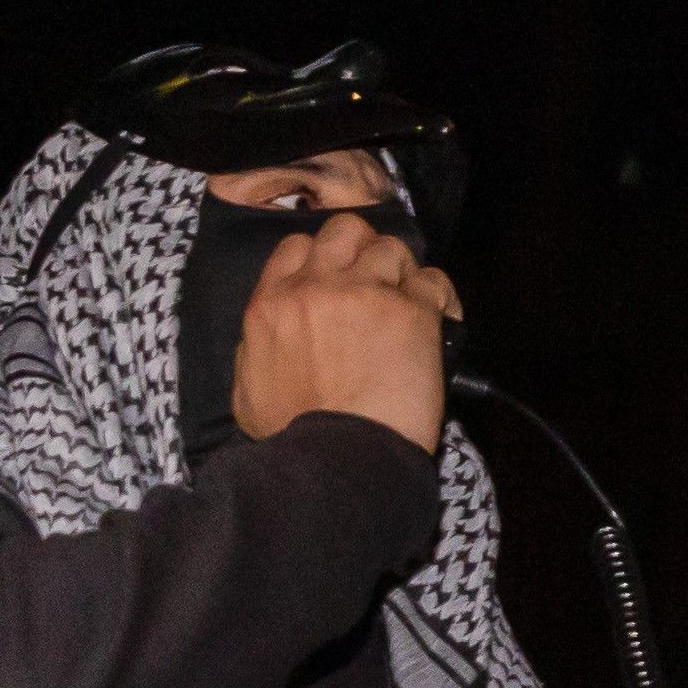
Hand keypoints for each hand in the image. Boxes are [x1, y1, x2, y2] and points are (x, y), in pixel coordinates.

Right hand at [229, 210, 456, 451]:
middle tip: (375, 282)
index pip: (297, 246)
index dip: (321, 257)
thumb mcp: (248, 389)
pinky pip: (433, 281)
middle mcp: (317, 287)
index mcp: (272, 304)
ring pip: (392, 248)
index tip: (336, 278)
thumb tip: (274, 327)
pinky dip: (438, 298)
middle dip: (363, 249)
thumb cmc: (293, 436)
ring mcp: (366, 292)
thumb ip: (258, 346)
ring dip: (402, 273)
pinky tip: (436, 321)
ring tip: (406, 307)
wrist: (338, 458)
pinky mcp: (412, 311)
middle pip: (346, 230)